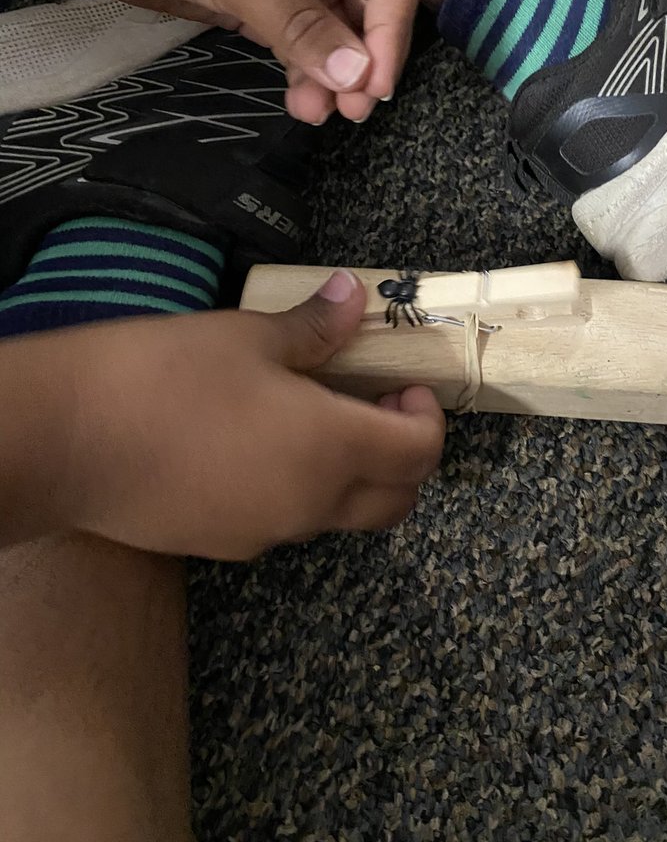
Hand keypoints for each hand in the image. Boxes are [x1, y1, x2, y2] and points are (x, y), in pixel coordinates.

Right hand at [2, 270, 444, 559]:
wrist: (65, 441)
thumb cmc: (165, 375)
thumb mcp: (247, 337)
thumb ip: (315, 326)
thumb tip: (354, 296)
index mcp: (332, 448)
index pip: (420, 452)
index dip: (428, 417)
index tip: (405, 384)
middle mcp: (312, 505)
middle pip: (396, 500)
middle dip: (405, 457)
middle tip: (377, 406)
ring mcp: (267, 534)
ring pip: (343, 517)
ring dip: (354, 476)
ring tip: (313, 419)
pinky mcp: (223, 545)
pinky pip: (287, 523)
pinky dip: (301, 491)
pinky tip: (257, 447)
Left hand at [75, 0, 421, 125]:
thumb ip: (298, 24)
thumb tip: (357, 77)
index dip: (391, 32)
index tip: (375, 85)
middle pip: (369, 9)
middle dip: (364, 61)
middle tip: (351, 111)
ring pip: (333, 34)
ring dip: (332, 75)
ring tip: (316, 113)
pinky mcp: (255, 1)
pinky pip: (297, 43)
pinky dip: (302, 73)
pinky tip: (297, 100)